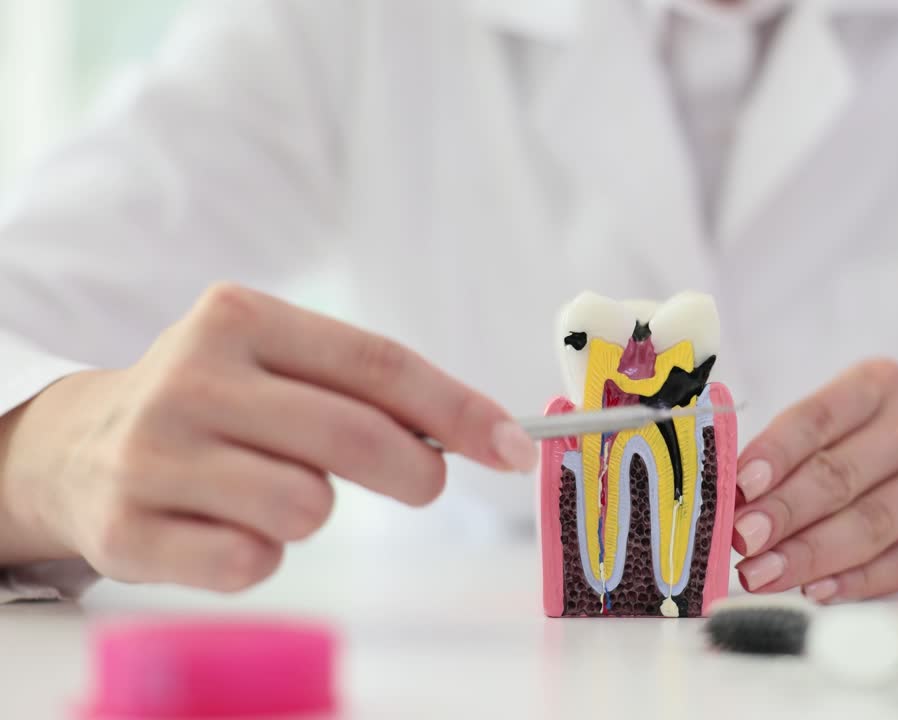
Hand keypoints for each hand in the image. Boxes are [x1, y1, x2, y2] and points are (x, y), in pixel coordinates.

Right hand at [0, 283, 536, 589]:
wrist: (76, 446)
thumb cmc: (218, 402)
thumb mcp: (276, 361)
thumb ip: (368, 387)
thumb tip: (487, 433)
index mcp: (239, 316)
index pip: (377, 363)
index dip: (458, 409)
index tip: (511, 447)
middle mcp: (190, 377)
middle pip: (352, 436)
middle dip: (415, 472)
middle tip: (423, 481)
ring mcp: (152, 454)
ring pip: (305, 508)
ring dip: (314, 512)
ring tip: (274, 492)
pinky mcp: (126, 529)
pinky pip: (251, 564)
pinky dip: (261, 556)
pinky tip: (226, 527)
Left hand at [731, 359, 897, 602]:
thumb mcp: (867, 426)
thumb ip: (807, 452)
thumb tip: (733, 496)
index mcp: (882, 385)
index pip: (816, 417)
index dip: (772, 454)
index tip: (735, 487)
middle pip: (839, 473)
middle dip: (781, 512)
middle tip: (738, 541)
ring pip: (871, 521)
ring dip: (809, 553)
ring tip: (763, 574)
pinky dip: (859, 581)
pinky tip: (819, 591)